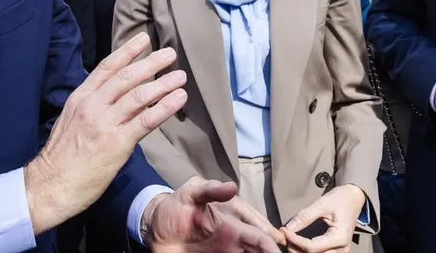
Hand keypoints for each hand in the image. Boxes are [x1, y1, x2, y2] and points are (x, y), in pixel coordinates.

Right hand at [24, 33, 186, 234]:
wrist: (51, 185)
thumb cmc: (61, 158)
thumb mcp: (70, 120)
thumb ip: (91, 106)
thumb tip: (113, 99)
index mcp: (80, 98)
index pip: (107, 67)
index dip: (127, 51)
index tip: (144, 39)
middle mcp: (93, 106)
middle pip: (126, 77)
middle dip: (151, 62)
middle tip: (170, 53)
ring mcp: (105, 124)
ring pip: (138, 95)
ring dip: (163, 83)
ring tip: (180, 76)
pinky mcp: (117, 143)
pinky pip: (145, 120)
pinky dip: (165, 107)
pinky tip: (178, 99)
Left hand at [143, 178, 280, 252]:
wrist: (155, 227)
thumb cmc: (175, 206)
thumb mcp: (190, 193)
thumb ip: (210, 190)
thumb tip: (232, 188)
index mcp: (231, 219)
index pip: (258, 231)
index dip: (271, 239)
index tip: (281, 246)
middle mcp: (232, 236)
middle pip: (259, 247)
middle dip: (271, 252)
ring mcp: (225, 249)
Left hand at [280, 185, 366, 252]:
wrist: (354, 197)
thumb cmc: (341, 199)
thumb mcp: (322, 204)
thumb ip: (305, 216)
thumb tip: (288, 227)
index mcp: (339, 238)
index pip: (312, 247)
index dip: (295, 240)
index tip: (283, 231)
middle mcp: (342, 249)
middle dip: (296, 248)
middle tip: (284, 236)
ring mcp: (340, 251)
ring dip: (301, 251)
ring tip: (289, 240)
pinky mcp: (337, 249)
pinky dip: (307, 251)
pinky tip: (297, 244)